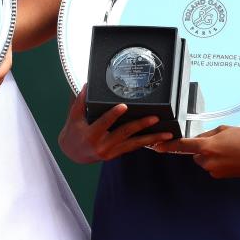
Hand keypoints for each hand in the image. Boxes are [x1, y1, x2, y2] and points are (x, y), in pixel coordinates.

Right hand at [58, 85, 173, 163]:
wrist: (72, 153)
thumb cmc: (73, 132)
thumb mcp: (74, 116)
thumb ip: (80, 101)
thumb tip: (87, 84)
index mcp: (91, 135)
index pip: (104, 123)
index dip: (113, 115)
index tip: (124, 106)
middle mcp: (102, 145)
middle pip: (124, 133)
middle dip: (141, 125)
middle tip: (155, 118)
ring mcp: (111, 152)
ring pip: (133, 144)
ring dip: (151, 139)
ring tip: (167, 134)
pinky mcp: (116, 154)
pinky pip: (133, 147)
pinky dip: (146, 142)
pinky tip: (159, 139)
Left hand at [154, 126, 239, 177]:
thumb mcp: (223, 130)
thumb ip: (206, 136)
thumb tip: (197, 141)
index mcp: (207, 146)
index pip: (182, 146)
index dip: (168, 146)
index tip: (156, 147)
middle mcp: (208, 161)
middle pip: (195, 155)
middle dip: (202, 150)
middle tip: (219, 143)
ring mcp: (215, 171)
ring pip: (205, 162)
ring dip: (211, 156)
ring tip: (229, 150)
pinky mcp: (222, 177)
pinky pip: (214, 168)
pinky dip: (219, 163)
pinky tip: (232, 158)